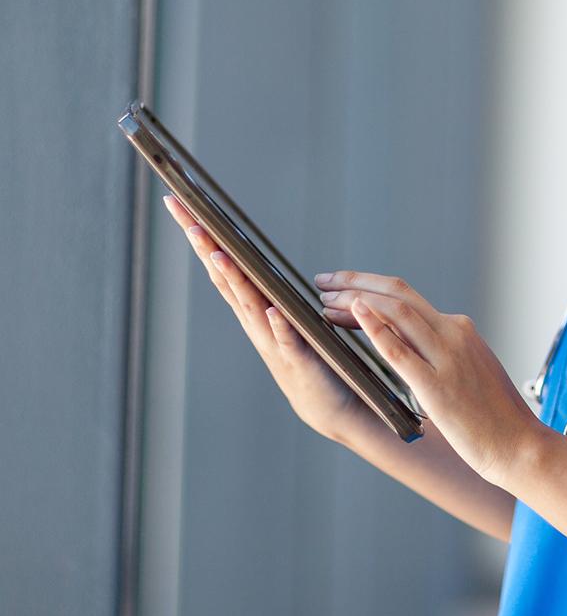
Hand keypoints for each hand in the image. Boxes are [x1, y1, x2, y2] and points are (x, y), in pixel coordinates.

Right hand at [161, 193, 363, 439]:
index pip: (226, 268)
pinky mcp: (301, 362)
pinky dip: (279, 326)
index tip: (184, 207)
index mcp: (258, 310)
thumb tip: (254, 262)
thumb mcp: (286, 320)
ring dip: (235, 282)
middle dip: (206, 249)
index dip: (205, 239)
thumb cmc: (312, 362)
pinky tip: (271, 311)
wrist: (334, 408)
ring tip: (219, 255)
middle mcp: (259, 325)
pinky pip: (288, 341)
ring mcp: (276, 344)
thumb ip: (271, 295)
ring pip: (250, 307)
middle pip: (228, 280)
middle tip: (186, 218)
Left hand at [313, 270, 544, 486]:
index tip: (344, 287)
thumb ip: (442, 351)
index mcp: (459, 329)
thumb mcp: (469, 367)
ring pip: (396, 312)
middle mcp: (453, 333)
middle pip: (398, 294)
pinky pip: (399, 350)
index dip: (370, 287)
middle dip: (356, 283)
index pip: (407, 298)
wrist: (516, 443)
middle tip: (323, 282)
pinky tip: (353, 314)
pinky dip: (374, 327)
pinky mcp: (437, 386)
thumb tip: (409, 343)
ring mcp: (446, 357)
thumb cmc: (493, 414)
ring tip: (325, 303)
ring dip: (355, 301)